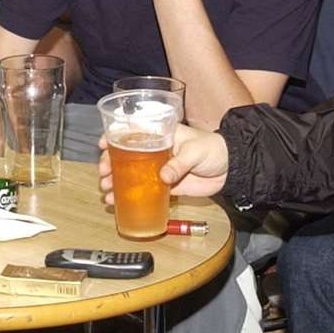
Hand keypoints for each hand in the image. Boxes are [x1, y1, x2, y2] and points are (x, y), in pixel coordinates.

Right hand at [98, 122, 229, 202]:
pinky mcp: (165, 185)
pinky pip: (144, 190)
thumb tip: (163, 177)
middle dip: (110, 163)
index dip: (115, 136)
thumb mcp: (196, 151)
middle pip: (126, 154)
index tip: (102, 145)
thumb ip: (179, 163)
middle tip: (103, 173)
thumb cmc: (215, 149)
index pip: (133, 131)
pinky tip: (116, 201)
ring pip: (131, 173)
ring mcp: (159, 168)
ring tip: (105, 189)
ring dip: (115, 180)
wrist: (231, 169)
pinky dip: (129, 195)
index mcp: (162, 135)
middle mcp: (156, 150)